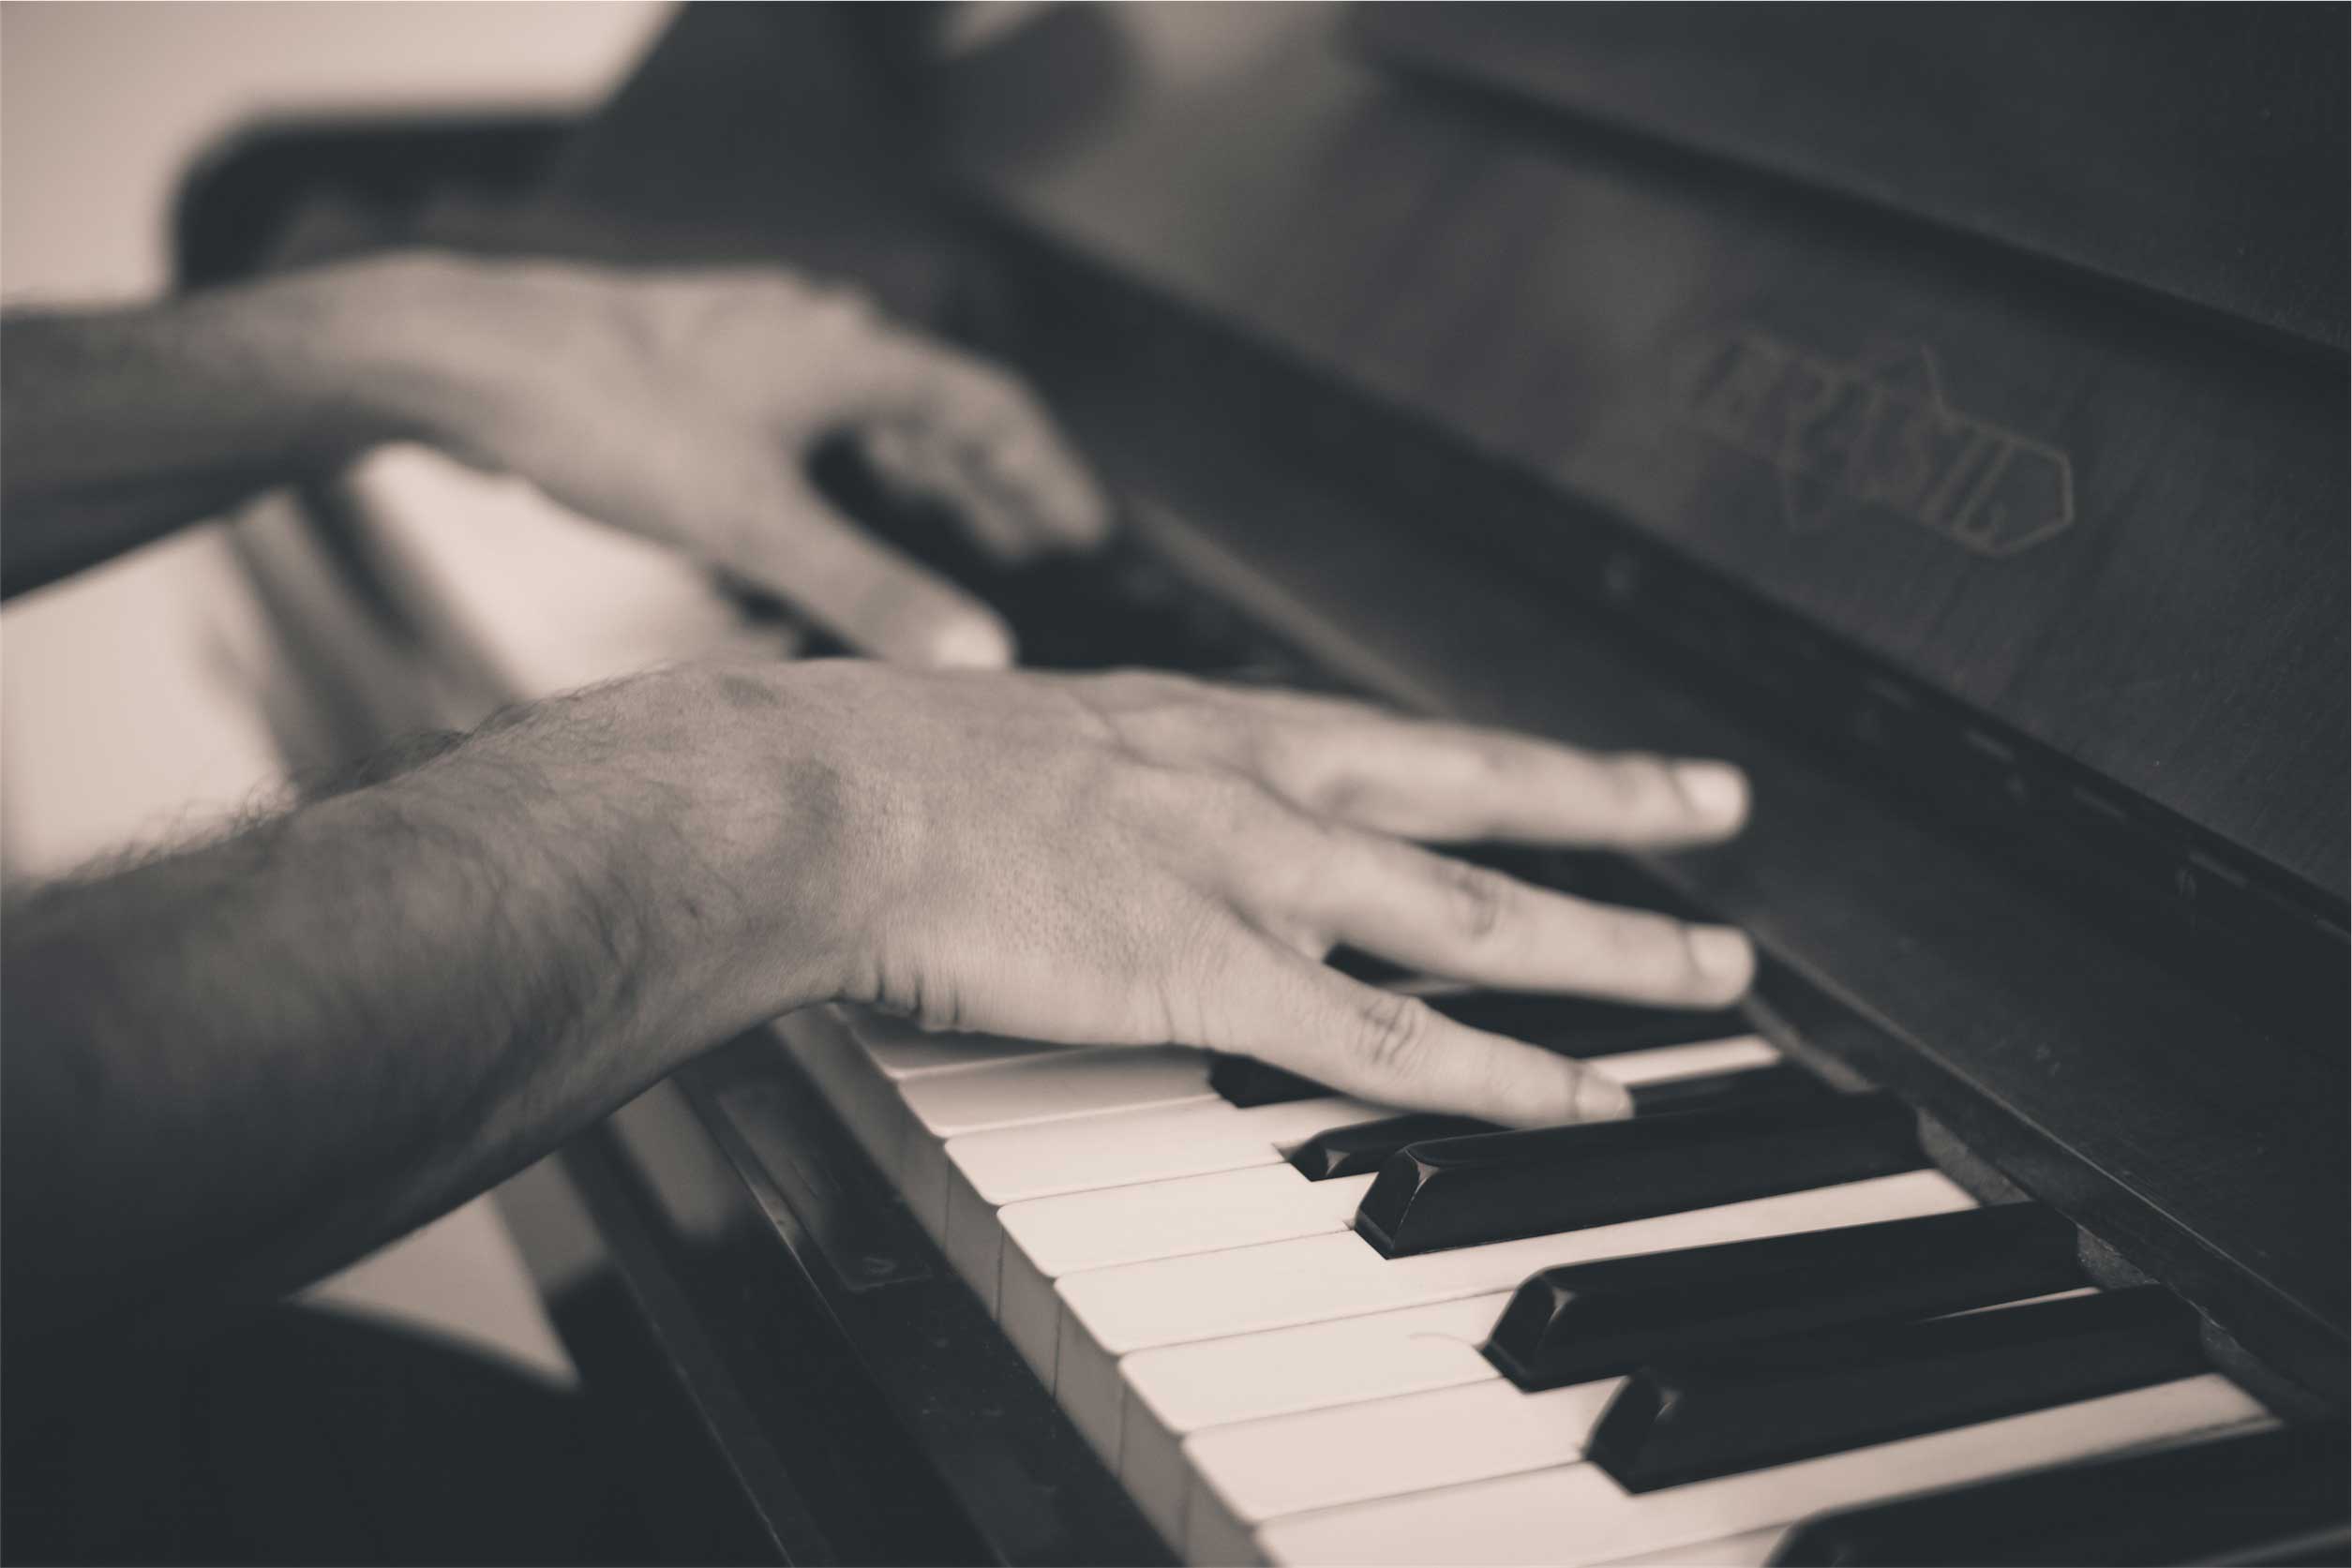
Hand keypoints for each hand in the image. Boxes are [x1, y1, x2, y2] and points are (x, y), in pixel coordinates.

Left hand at [382, 254, 1110, 666]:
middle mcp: (815, 337)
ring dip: (915, 480)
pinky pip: (806, 425)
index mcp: (854, 355)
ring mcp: (754, 350)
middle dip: (988, 487)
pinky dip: (842, 476)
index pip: (994, 411)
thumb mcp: (751, 521)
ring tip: (946, 538)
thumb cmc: (602, 413)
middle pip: (937, 413)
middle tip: (1028, 552)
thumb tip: (983, 657)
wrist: (462, 355)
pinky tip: (818, 520)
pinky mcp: (698, 375)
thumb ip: (870, 594)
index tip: (1086, 537)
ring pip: (867, 417)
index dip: (1050, 479)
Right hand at [728, 662, 1755, 1127]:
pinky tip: (1583, 1099)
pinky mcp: (1208, 972)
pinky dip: (1499, 1077)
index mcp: (1205, 722)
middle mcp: (1254, 780)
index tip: (1593, 764)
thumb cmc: (879, 772)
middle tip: (1717, 808)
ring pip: (1473, 914)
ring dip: (1607, 944)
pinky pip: (1387, 1040)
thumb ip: (1103, 778)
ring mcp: (1244, 872)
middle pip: (1478, 791)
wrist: (810, 798)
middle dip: (1611, 804)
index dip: (1511, 756)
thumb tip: (1111, 810)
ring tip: (1714, 968)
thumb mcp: (1024, 740)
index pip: (1400, 738)